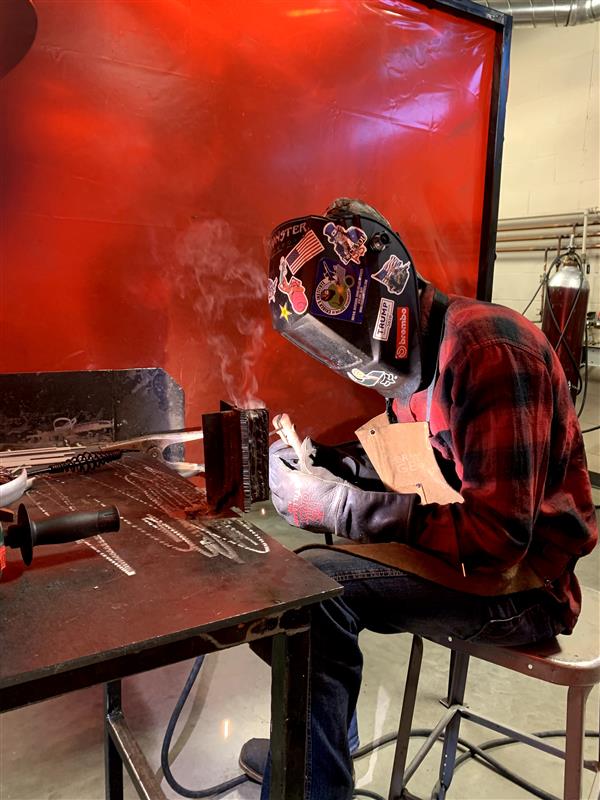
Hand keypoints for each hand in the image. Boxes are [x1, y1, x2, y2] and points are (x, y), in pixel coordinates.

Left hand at [269, 440, 419, 542]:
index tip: (283, 450)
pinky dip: (285, 499)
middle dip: (277, 470)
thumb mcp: (318, 466)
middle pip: (272, 480)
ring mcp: (288, 512)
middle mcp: (283, 499)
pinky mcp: (295, 521)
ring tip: (288, 479)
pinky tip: (293, 495)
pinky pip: (283, 508)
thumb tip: (303, 443)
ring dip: (279, 486)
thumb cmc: (333, 487)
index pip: (274, 464)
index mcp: (287, 482)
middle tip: (285, 463)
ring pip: (276, 496)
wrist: (344, 511)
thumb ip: (306, 454)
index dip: (278, 455)